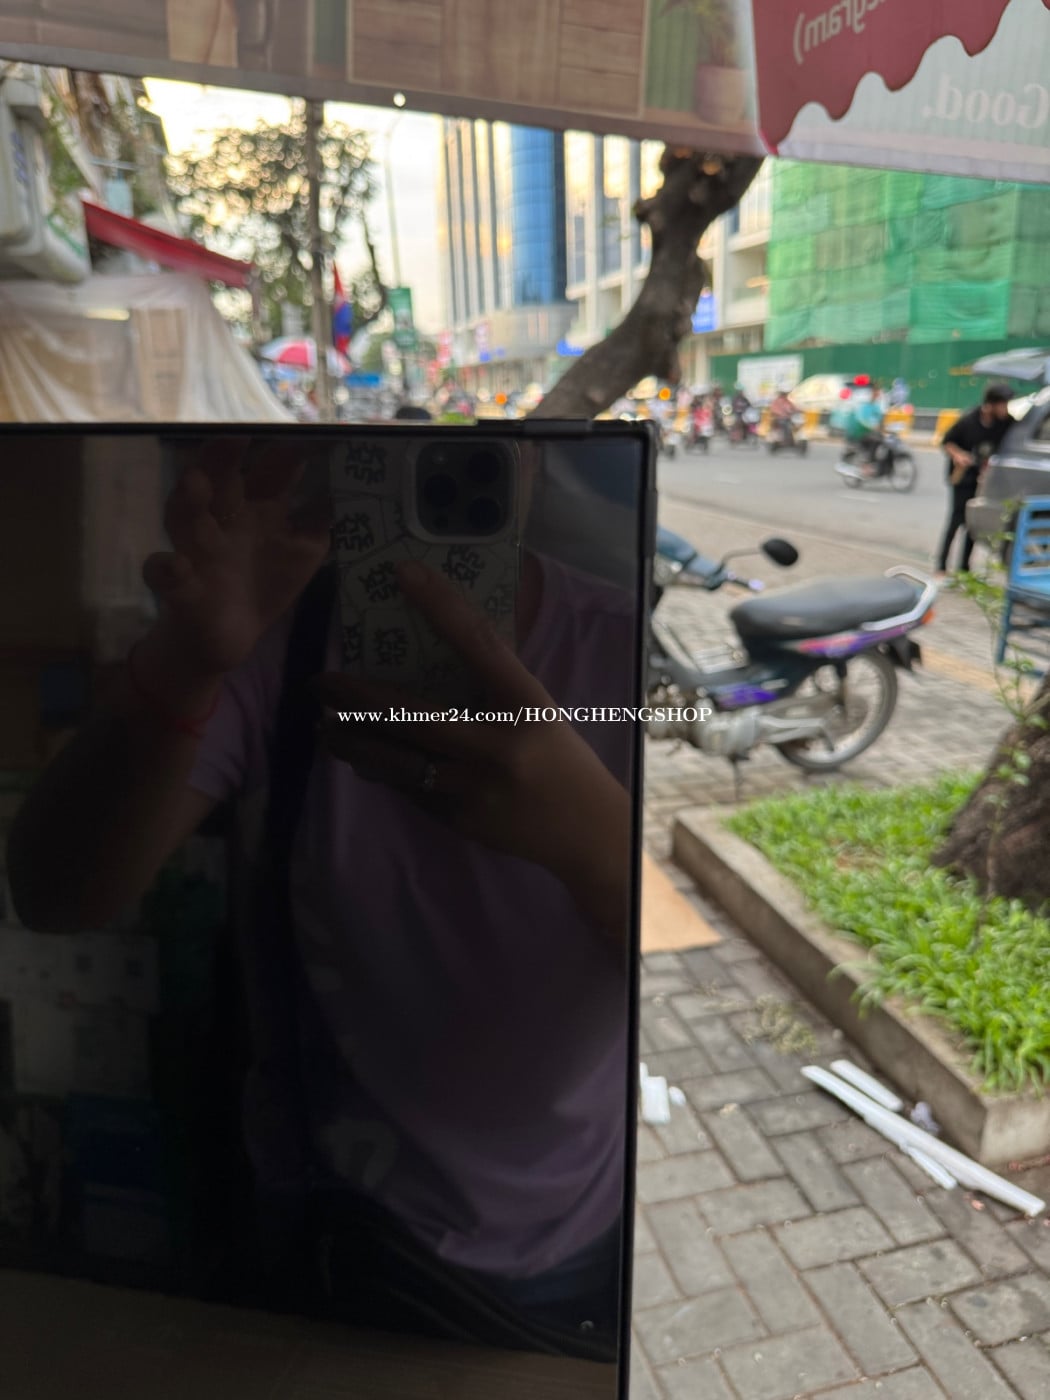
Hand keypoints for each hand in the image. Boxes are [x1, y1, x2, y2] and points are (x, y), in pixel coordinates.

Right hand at [141, 440, 330, 680]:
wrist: (226, 637)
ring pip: (184, 514)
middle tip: (237, 436)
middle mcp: (223, 519)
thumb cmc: (264, 583)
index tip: (303, 434)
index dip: (283, 452)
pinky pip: (162, 572)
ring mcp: (196, 548)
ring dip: (188, 498)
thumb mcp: (303, 552)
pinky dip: (165, 568)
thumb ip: (322, 522)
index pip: (267, 471)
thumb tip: (348, 494)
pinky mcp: (177, 584)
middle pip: (220, 479)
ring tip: (194, 483)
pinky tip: (175, 566)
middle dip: (225, 457)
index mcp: (256, 508)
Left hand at [314, 563, 630, 941]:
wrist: (585, 832)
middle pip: (412, 714)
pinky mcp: (458, 819)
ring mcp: (475, 787)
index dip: (440, 606)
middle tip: (321, 681)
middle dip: (357, 697)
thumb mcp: (535, 710)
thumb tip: (434, 647)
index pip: (479, 644)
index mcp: (526, 705)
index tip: (403, 573)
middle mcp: (497, 745)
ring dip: (352, 739)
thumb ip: (493, 683)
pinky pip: (406, 788)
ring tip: (323, 724)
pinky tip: (358, 755)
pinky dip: (378, 768)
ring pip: (396, 759)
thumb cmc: (558, 757)